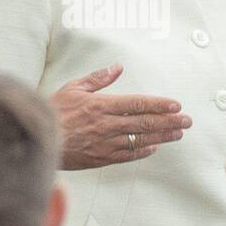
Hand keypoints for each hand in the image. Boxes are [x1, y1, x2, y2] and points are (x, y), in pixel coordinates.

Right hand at [48, 63, 190, 169]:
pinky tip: (154, 147)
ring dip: (162, 136)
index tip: (176, 105)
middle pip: (144, 122)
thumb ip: (97, 78)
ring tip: (178, 133)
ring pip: (140, 139)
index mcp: (101, 105)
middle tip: (187, 121)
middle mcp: (106, 124)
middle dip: (169, 121)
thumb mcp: (73, 88)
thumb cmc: (54, 111)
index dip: (159, 104)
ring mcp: (105, 143)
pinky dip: (142, 151)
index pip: (137, 104)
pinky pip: (127, 155)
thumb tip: (117, 67)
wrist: (38, 140)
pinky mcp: (100, 158)